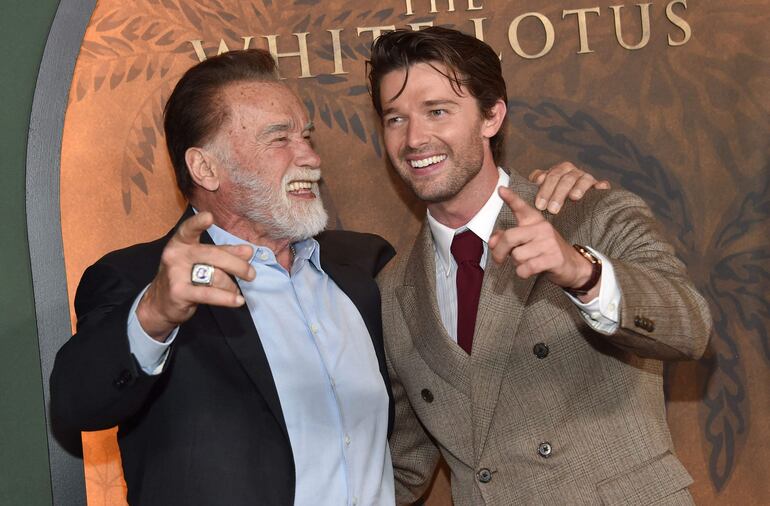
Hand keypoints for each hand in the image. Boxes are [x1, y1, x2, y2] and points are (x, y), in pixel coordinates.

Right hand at [136, 212, 254, 340]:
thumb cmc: (185, 277)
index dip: (198, 223)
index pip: (189, 229)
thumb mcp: (201, 261)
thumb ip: (224, 253)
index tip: (209, 217)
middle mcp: (176, 255)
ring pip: (215, 276)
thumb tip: (248, 250)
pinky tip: (238, 300)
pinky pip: (210, 294)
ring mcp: (176, 274)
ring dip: (231, 285)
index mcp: (181, 242)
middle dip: (237, 265)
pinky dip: (227, 298)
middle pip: (214, 255)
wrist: (160, 304)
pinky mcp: (179, 293)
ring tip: (235, 291)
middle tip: (251, 274)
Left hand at [489, 187, 597, 298]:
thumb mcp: (527, 241)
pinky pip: (526, 267)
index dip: (511, 198)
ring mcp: (549, 243)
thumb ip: (507, 239)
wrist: (572, 265)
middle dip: (499, 251)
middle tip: (498, 259)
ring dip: (516, 264)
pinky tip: (529, 271)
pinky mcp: (553, 258)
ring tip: (525, 262)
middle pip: (509, 237)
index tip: (500, 190)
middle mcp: (542, 228)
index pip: (521, 208)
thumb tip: (492, 241)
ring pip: (517, 255)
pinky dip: (522, 272)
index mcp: (535, 221)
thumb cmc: (544, 251)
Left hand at [528, 161, 609, 213]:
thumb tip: (538, 179)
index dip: (545, 190)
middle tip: (552, 209)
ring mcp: (587, 178)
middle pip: (566, 179)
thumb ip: (538, 181)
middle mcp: (574, 172)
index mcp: (560, 170)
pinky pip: (602, 184)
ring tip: (573, 197)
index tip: (539, 205)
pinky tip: (599, 189)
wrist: (571, 202)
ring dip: (579, 187)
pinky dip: (601, 185)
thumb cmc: (552, 195)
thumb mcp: (543, 188)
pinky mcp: (599, 186)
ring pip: (583, 179)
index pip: (552, 176)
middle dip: (558, 194)